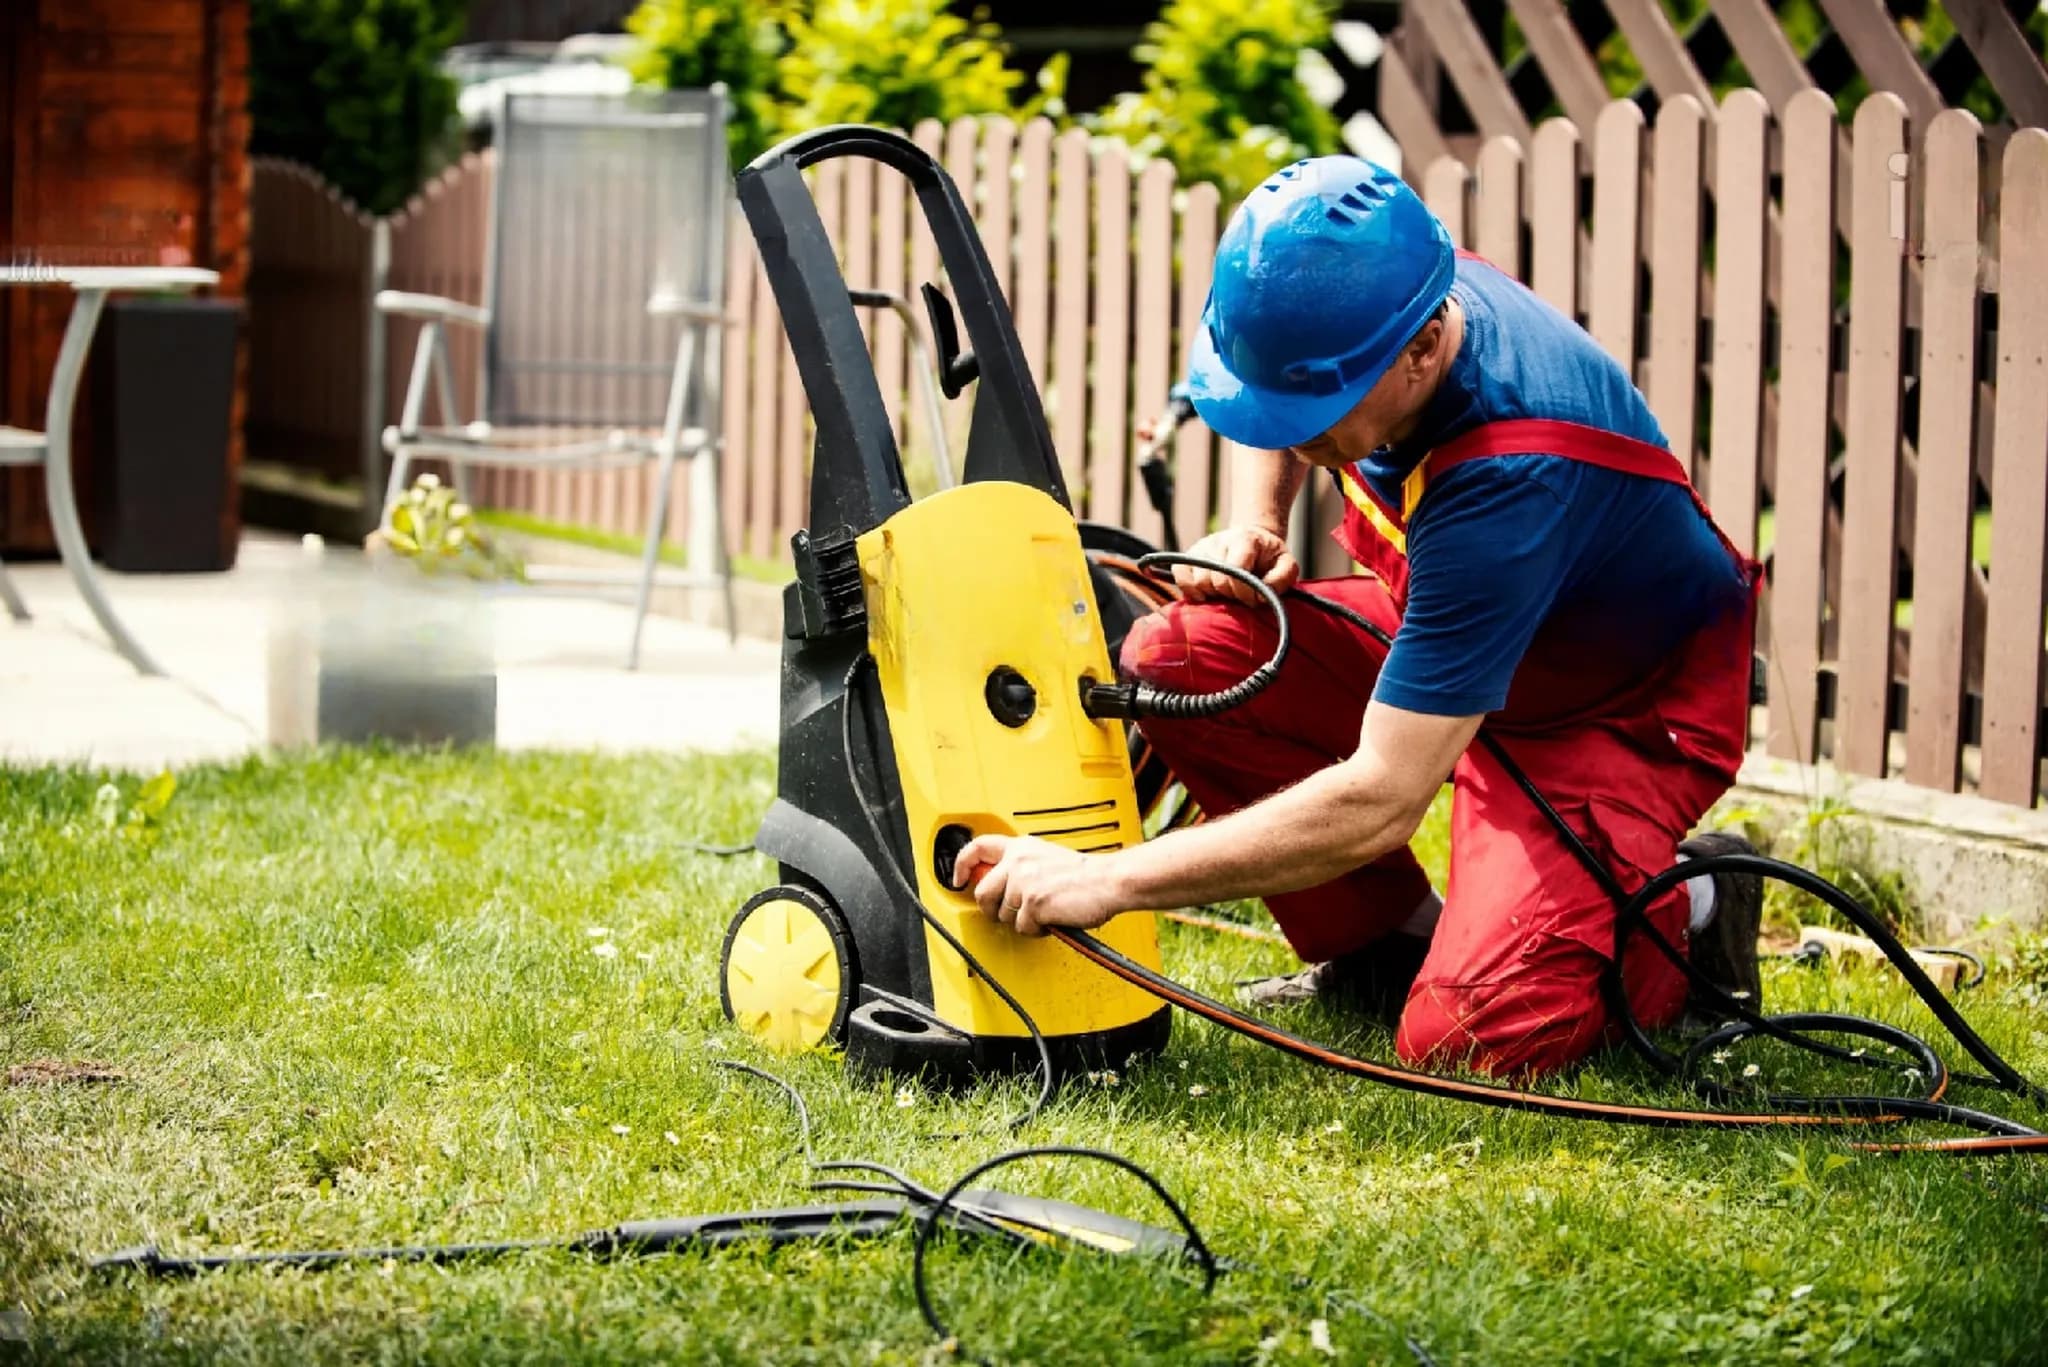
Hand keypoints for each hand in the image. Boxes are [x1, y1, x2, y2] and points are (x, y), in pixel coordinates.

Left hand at [951, 834, 1119, 935]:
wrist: (1108, 881)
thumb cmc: (1085, 875)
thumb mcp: (1046, 857)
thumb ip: (1022, 865)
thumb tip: (1001, 882)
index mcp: (1021, 847)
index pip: (978, 848)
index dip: (961, 865)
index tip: (958, 878)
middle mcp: (1018, 862)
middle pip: (982, 892)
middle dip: (991, 909)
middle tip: (1006, 913)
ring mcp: (1024, 883)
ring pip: (1003, 914)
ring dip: (1020, 921)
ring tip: (1041, 914)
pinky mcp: (1033, 903)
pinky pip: (1022, 927)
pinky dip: (1036, 930)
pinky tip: (1051, 920)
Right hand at [1173, 526, 1298, 603]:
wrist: (1253, 539)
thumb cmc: (1269, 557)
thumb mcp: (1287, 564)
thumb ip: (1281, 579)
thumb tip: (1260, 595)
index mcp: (1243, 539)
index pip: (1235, 571)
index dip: (1244, 592)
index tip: (1254, 598)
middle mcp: (1217, 541)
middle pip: (1216, 580)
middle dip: (1231, 595)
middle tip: (1242, 596)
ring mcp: (1200, 548)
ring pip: (1199, 583)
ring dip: (1214, 595)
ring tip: (1227, 592)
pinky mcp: (1188, 557)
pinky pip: (1180, 576)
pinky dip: (1190, 590)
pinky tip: (1206, 595)